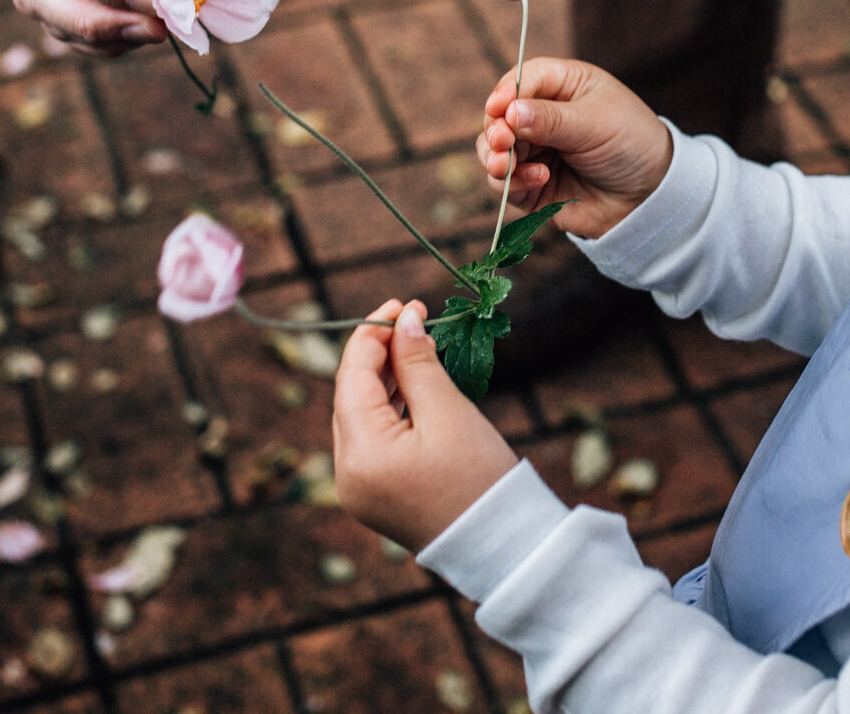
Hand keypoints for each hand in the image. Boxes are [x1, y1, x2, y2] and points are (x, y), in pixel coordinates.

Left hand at [332, 299, 518, 552]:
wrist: (502, 546)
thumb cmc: (480, 478)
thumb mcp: (448, 411)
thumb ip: (418, 362)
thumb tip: (403, 317)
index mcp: (359, 454)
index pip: (351, 376)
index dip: (374, 333)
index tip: (404, 303)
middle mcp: (346, 474)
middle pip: (350, 396)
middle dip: (379, 353)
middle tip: (414, 319)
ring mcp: (357, 489)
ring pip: (360, 416)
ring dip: (385, 380)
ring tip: (418, 348)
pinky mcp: (374, 496)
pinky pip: (372, 440)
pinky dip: (390, 410)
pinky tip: (413, 387)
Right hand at [476, 58, 672, 238]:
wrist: (652, 197)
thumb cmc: (633, 144)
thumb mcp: (596, 123)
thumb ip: (551, 119)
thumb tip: (509, 112)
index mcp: (563, 86)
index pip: (522, 80)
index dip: (505, 93)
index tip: (498, 109)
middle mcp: (543, 115)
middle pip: (500, 116)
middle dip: (496, 129)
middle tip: (502, 142)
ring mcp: (536, 150)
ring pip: (493, 150)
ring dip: (495, 157)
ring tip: (506, 166)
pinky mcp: (532, 185)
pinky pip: (506, 183)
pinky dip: (513, 182)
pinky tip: (539, 179)